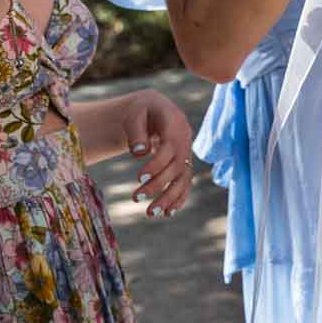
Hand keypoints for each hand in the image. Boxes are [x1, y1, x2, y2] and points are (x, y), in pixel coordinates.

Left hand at [106, 90, 194, 217]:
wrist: (153, 109)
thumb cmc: (141, 111)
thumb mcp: (135, 113)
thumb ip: (136, 132)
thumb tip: (139, 153)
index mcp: (175, 124)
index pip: (169, 148)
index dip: (157, 164)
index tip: (139, 178)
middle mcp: (185, 140)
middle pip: (177, 166)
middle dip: (158, 184)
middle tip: (136, 197)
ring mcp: (186, 152)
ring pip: (183, 178)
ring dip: (169, 197)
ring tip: (150, 213)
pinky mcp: (183, 163)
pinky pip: (185, 183)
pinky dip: (179, 198)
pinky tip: (167, 213)